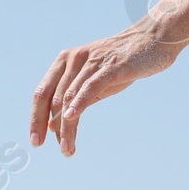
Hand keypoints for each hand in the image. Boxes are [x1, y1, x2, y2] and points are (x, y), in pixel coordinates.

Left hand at [29, 18, 177, 157]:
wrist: (153, 40)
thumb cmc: (123, 63)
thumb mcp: (94, 82)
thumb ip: (73, 100)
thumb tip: (53, 125)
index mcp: (64, 61)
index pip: (42, 92)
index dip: (35, 118)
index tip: (36, 141)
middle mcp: (73, 59)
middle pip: (52, 97)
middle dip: (48, 126)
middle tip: (52, 149)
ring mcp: (92, 62)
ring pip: (70, 97)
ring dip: (67, 126)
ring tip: (68, 148)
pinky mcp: (111, 67)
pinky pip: (90, 86)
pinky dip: (78, 103)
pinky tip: (71, 118)